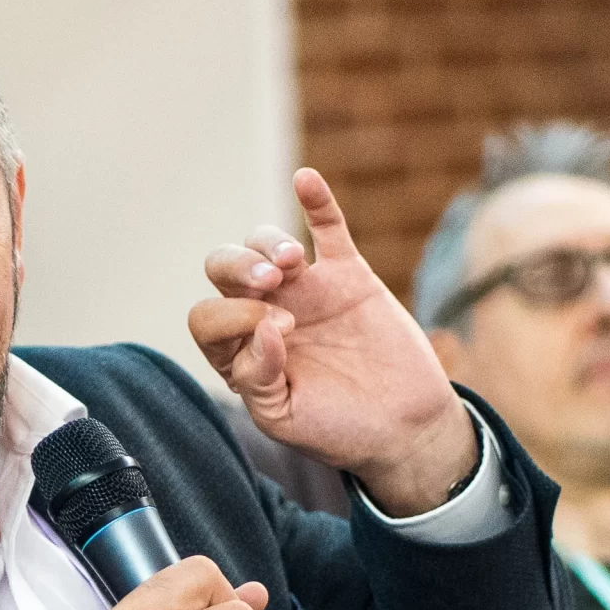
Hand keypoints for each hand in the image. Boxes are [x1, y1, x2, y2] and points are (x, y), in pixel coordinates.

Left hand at [190, 168, 474, 514]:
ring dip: (268, 245)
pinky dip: (315, 201)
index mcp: (237, 351)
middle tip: (271, 284)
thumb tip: (262, 327)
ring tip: (292, 264)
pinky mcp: (346, 275)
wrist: (400, 428)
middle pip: (224, 268)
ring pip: (265, 244)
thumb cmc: (335, 430)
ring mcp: (303, 290)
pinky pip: (327, 228)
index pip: (208, 316)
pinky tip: (305, 179)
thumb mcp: (283, 417)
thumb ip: (257, 377)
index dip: (233, 318)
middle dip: (238, 267)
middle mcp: (261, 314)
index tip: (279, 338)